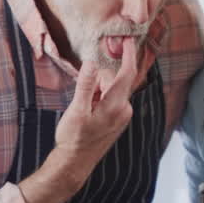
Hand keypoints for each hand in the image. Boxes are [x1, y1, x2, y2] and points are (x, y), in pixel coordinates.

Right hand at [52, 38, 139, 177]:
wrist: (75, 162)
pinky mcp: (118, 120)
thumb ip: (85, 85)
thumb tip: (91, 63)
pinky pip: (112, 98)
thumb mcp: (76, 110)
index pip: (127, 73)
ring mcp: (122, 116)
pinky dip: (101, 96)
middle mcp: (124, 110)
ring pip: (113, 89)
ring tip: (85, 108)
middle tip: (88, 90)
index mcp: (116, 105)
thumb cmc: (74, 138)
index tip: (129, 39)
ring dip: (99, 89)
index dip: (129, 54)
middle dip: (104, 76)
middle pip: (117, 80)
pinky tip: (90, 109)